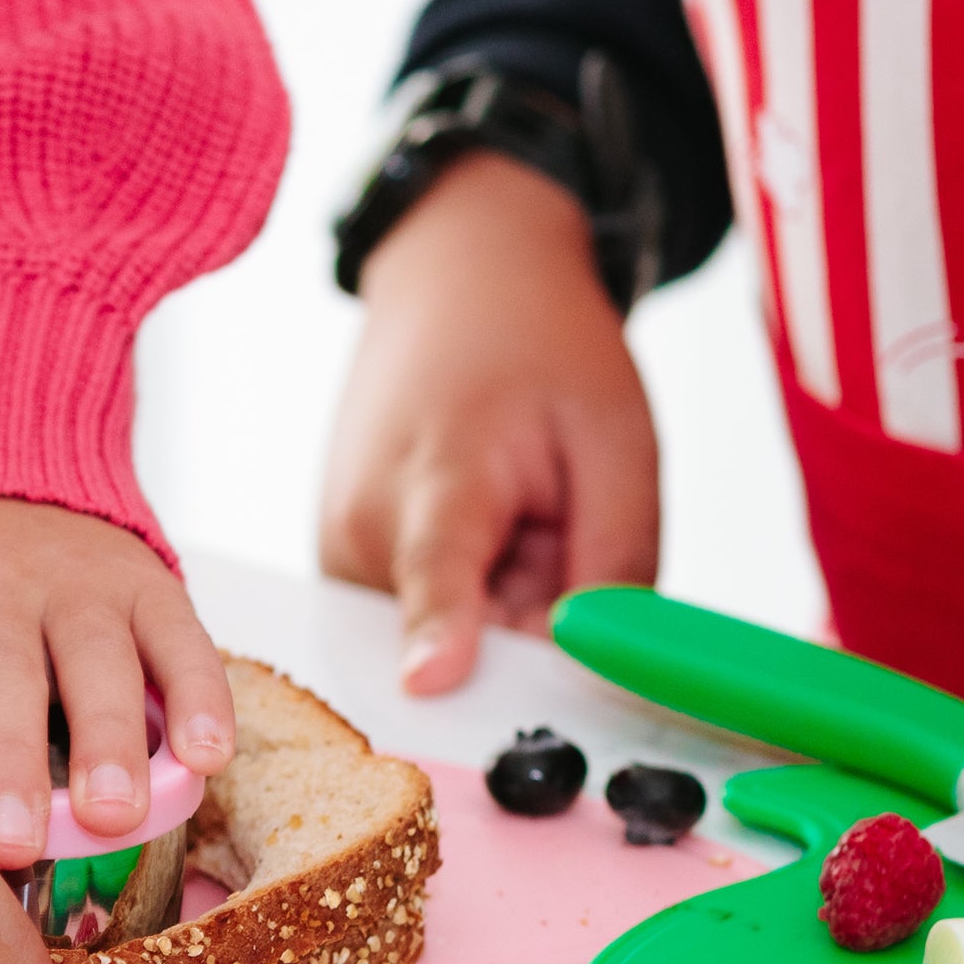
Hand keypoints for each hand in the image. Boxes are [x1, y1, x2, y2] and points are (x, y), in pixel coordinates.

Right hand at [321, 149, 656, 694]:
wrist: (458, 280)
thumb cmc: (542, 348)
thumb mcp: (619, 441)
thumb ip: (616, 563)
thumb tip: (594, 673)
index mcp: (437, 473)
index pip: (436, 573)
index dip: (439, 635)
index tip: (430, 683)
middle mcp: (365, 528)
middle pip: (467, 642)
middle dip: (532, 622)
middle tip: (555, 530)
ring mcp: (344, 553)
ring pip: (454, 638)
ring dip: (505, 604)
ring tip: (514, 514)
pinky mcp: (344, 567)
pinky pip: (432, 619)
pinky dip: (475, 593)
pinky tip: (484, 525)